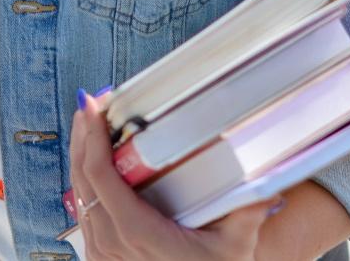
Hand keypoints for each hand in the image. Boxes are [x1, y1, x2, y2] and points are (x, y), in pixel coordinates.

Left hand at [69, 91, 282, 260]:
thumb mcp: (235, 248)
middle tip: (91, 105)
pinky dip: (86, 184)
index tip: (95, 108)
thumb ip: (249, 214)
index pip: (101, 176)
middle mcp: (111, 244)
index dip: (92, 138)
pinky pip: (84, 214)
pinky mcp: (101, 258)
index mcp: (137, 233)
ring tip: (92, 127)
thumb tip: (270, 186)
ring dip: (81, 158)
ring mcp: (102, 253)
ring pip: (79, 196)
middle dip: (83, 136)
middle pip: (82, 178)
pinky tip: (94, 167)